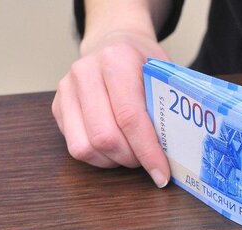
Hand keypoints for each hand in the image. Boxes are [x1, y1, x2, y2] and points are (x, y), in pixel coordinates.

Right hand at [52, 31, 169, 186]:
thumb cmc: (142, 64)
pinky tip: (115, 150)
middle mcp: (85, 72)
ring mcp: (67, 90)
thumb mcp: (163, 74)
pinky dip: (99, 158)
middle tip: (149, 162)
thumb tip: (184, 148)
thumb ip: (171, 104)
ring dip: (114, 161)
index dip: (148, 151)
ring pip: (85, 147)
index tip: (162, 174)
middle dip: (131, 159)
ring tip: (132, 155)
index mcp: (117, 60)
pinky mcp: (58, 107)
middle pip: (105, 137)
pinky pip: (75, 148)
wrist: (111, 43)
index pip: (130, 116)